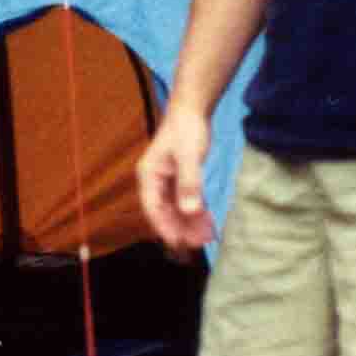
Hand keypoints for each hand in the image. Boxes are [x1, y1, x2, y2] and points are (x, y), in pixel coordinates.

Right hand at [138, 104, 216, 253]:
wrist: (192, 109)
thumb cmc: (186, 128)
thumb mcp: (189, 156)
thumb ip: (189, 183)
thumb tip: (189, 210)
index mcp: (149, 176)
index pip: (154, 209)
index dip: (165, 228)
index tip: (178, 244)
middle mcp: (154, 181)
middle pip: (164, 213)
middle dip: (179, 229)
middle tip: (196, 246)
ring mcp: (166, 181)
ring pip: (175, 209)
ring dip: (188, 224)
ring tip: (204, 238)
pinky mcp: (179, 179)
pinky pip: (185, 201)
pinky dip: (195, 213)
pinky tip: (207, 223)